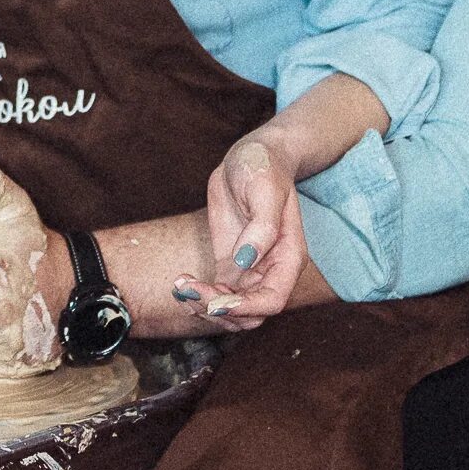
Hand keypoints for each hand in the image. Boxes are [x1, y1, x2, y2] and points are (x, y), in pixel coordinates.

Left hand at [182, 133, 307, 330]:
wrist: (251, 156)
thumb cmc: (263, 167)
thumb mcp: (264, 190)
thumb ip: (261, 227)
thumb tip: (247, 260)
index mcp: (287, 257)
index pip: (272, 300)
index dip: (245, 308)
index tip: (215, 301)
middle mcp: (270, 269)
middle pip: (250, 313)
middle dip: (219, 309)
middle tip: (190, 290)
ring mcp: (248, 268)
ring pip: (231, 308)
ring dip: (205, 306)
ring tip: (181, 287)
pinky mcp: (229, 262)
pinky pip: (217, 292)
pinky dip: (199, 296)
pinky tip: (180, 285)